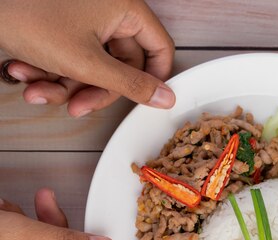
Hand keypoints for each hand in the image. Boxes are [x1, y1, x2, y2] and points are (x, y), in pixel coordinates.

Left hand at [0, 0, 174, 116]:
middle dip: (92, 89)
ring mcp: (86, 18)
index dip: (153, 78)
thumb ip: (130, 85)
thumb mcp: (85, 62)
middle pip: (121, 64)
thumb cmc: (25, 14)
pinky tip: (24, 71)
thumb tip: (165, 97)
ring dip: (64, 86)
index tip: (142, 99)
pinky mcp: (64, 26)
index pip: (159, 48)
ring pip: (92, 67)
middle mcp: (110, 10)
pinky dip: (48, 71)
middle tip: (76, 106)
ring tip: (36, 90)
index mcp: (125, 9)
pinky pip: (70, 58)